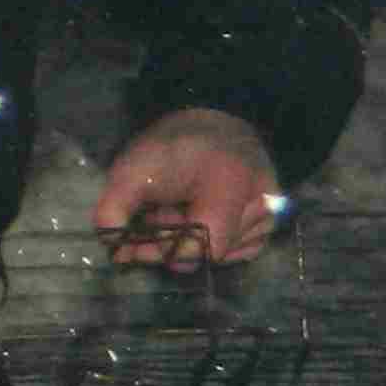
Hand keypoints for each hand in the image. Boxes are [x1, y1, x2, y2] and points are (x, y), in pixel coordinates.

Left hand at [94, 108, 280, 267]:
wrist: (212, 129)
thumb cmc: (172, 148)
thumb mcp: (132, 170)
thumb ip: (114, 210)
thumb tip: (114, 253)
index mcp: (232, 181)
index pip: (203, 244)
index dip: (167, 249)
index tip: (141, 240)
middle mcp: (263, 202)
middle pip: (208, 252)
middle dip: (172, 242)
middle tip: (156, 214)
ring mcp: (270, 215)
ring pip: (219, 256)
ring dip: (189, 241)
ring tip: (178, 209)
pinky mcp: (270, 226)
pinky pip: (234, 253)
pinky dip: (209, 242)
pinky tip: (198, 217)